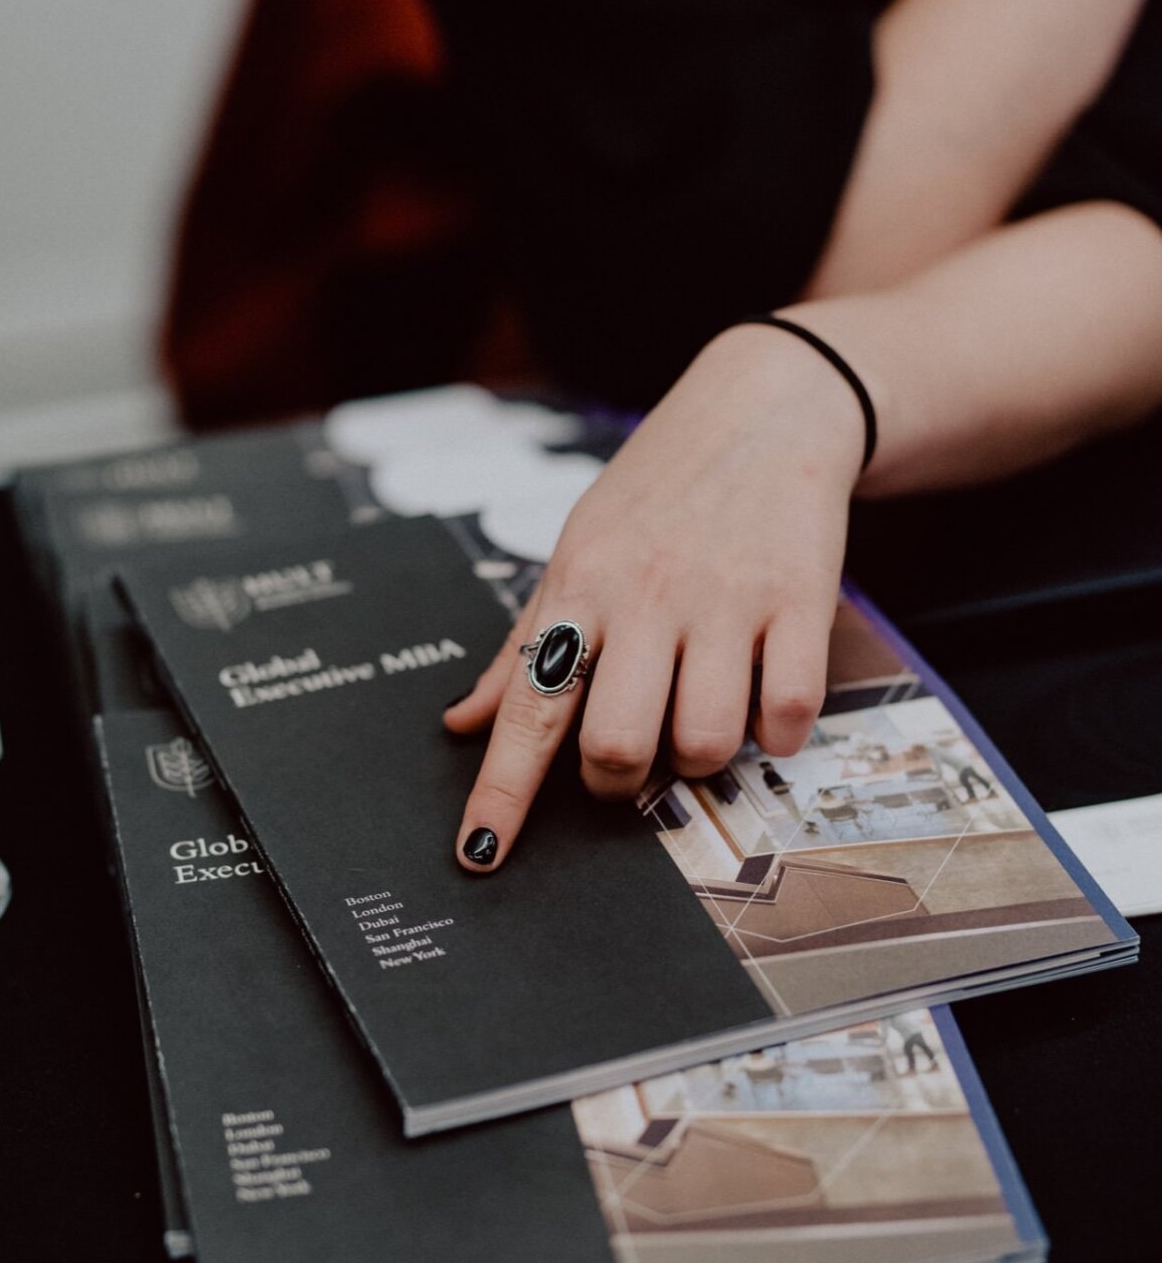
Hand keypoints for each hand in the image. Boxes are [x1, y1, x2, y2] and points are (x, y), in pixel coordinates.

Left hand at [445, 322, 867, 870]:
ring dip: (699, 758)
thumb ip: (521, 645)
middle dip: (617, 781)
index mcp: (580, 587)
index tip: (480, 854)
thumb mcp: (575, 549)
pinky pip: (787, 715)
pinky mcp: (801, 603)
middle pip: (617, 744)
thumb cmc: (659, 490)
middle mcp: (647, 597)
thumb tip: (460, 723)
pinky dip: (774, 734)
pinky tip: (762, 701)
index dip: (501, 793)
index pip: (527, 710)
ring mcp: (727, 602)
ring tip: (699, 717)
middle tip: (628, 758)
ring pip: (705, 744)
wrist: (765, 407)